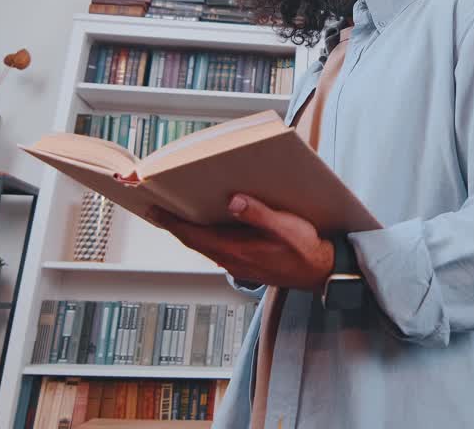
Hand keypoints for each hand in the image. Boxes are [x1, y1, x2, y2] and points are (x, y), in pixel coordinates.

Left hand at [146, 194, 334, 292]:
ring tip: (177, 210)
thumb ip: (260, 214)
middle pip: (193, 240)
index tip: (153, 208)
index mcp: (237, 249)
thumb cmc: (306, 250)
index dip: (171, 221)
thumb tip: (234, 201)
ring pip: (203, 244)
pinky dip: (204, 234)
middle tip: (156, 205)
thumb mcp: (287, 227)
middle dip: (174, 223)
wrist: (320, 273)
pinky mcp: (243, 262)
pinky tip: (208, 222)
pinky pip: (214, 247)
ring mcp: (236, 263)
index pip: (194, 235)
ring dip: (188, 229)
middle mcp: (231, 259)